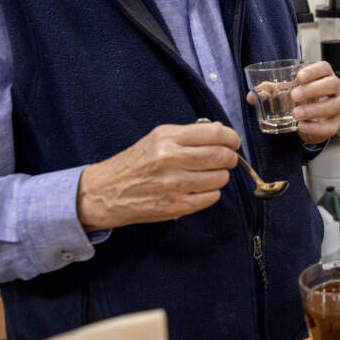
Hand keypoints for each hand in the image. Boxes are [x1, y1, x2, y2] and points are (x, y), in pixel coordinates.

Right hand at [77, 121, 240, 231]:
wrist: (106, 192)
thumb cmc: (136, 162)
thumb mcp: (157, 138)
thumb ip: (189, 134)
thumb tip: (222, 133)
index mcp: (167, 138)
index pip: (216, 134)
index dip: (232, 138)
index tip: (233, 142)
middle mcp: (171, 159)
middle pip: (222, 156)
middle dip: (230, 157)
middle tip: (227, 159)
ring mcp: (174, 185)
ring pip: (220, 178)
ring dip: (221, 176)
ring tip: (209, 174)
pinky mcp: (176, 207)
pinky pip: (211, 198)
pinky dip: (211, 192)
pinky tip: (200, 188)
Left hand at [247, 60, 339, 144]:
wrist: (309, 122)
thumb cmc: (301, 100)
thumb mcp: (287, 92)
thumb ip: (272, 91)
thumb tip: (252, 95)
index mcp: (324, 76)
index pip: (324, 68)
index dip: (314, 71)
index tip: (299, 76)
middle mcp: (334, 90)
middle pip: (333, 84)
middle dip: (314, 89)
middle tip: (294, 96)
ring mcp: (337, 107)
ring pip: (335, 105)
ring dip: (315, 109)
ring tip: (296, 114)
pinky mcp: (334, 125)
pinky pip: (330, 126)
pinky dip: (316, 127)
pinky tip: (302, 126)